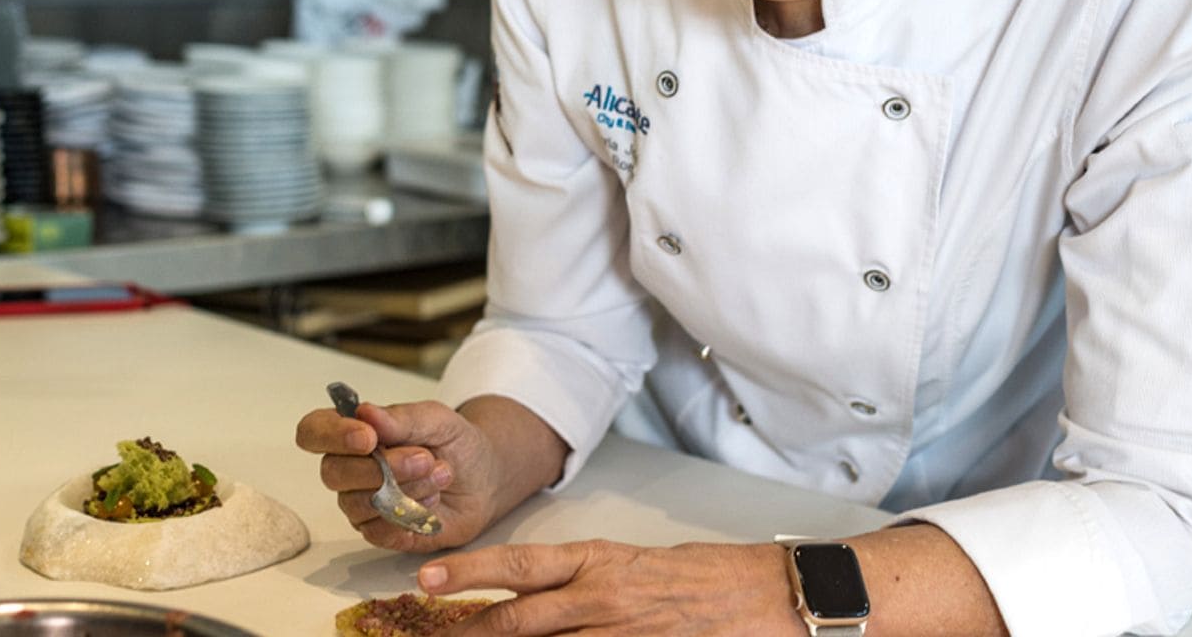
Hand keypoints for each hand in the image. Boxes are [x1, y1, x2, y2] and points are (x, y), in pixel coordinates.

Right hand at [295, 398, 504, 551]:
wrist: (485, 478)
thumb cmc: (455, 443)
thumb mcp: (437, 419)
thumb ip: (402, 418)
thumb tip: (364, 412)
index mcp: (353, 433)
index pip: (313, 431)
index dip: (331, 435)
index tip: (367, 437)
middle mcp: (349, 470)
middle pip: (334, 473)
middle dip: (383, 467)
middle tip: (425, 458)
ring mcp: (362, 504)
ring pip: (358, 504)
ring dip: (404, 489)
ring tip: (440, 476)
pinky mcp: (381, 533)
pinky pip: (377, 532)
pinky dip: (409, 517)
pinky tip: (432, 503)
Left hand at [418, 540, 805, 635]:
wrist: (767, 595)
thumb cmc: (706, 576)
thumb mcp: (637, 565)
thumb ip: (586, 583)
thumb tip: (539, 598)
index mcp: (600, 562)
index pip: (522, 566)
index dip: (472, 572)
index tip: (428, 577)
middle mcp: (603, 599)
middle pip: (520, 619)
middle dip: (468, 630)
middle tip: (424, 634)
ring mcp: (620, 635)